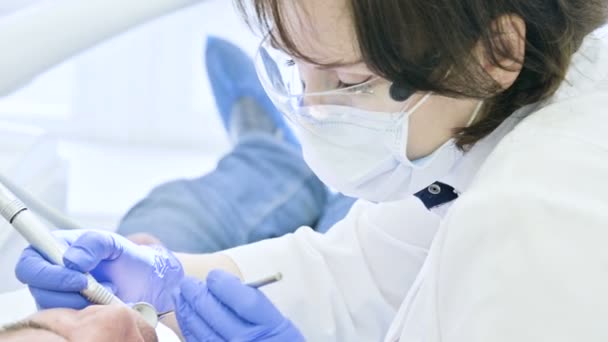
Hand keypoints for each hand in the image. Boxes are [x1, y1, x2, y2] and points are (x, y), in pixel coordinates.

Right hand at [15, 229, 183, 311]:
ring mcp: (58, 294)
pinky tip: (105, 302)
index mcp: (55, 249)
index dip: (46, 273)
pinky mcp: (69, 312)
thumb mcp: (113, 243)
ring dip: (81, 302)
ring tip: (107, 291)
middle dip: (65, 291)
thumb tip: (70, 260)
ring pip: (52, 307)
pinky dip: (88, 313)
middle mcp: (52, 272)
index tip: (77, 277)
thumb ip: (92, 243)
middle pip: (37, 288)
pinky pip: (68, 319)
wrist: (145, 281)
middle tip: (93, 288)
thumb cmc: (127, 258)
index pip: (30, 262)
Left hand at [173, 271, 303, 341]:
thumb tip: (221, 286)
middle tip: (187, 282)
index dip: (224, 285)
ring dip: (186, 309)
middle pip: (216, 314)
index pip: (244, 301)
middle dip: (197, 294)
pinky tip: (184, 314)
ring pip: (200, 329)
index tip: (214, 276)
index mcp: (271, 327)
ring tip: (180, 294)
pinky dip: (187, 327)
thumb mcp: (278, 322)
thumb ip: (255, 304)